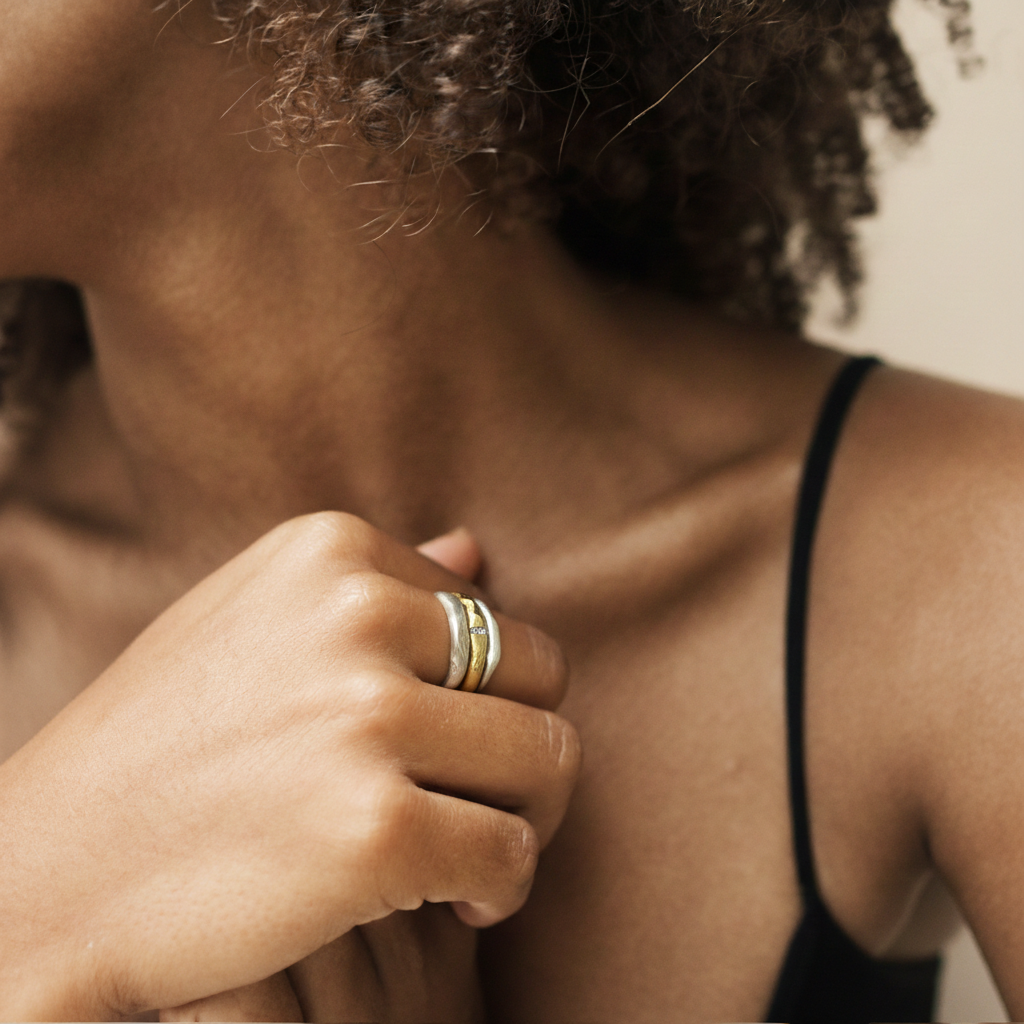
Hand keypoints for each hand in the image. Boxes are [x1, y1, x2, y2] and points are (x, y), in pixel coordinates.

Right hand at [0, 513, 577, 1019]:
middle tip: (481, 804)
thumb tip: (474, 552)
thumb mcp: (255, 622)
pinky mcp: (373, 829)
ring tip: (469, 854)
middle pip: (542, 676)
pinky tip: (453, 904)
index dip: (485, 698)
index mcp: (332, 552)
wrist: (48, 877)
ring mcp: (362, 719)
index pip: (494, 618)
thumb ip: (370, 584)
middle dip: (522, 749)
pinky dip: (501, 889)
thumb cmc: (162, 748)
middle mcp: (355, 615)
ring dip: (526, 820)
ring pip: (549, 760)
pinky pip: (512, 855)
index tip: (439, 753)